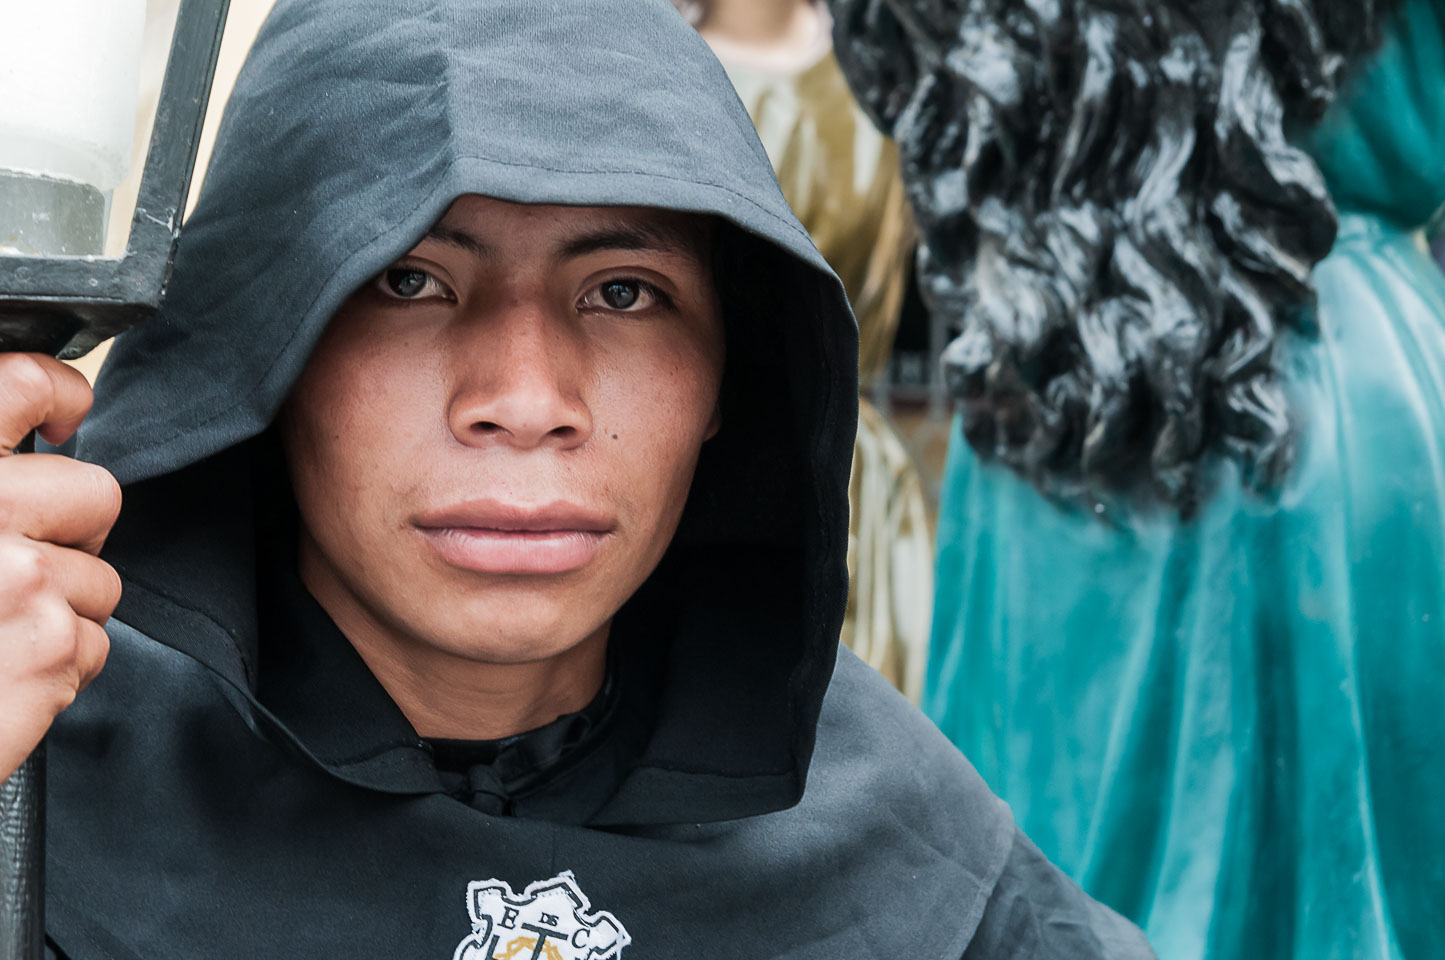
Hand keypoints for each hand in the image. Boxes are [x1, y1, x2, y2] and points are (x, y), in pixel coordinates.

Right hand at [0, 354, 120, 781]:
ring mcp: (21, 581)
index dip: (59, 394)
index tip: (60, 418)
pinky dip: (56, 670)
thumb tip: (20, 441)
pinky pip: (93, 645)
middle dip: (74, 536)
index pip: (20, 385)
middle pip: (94, 495)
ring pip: (99, 581)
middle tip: (24, 564)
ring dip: (60, 612)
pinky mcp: (51, 649)